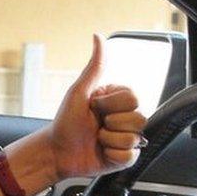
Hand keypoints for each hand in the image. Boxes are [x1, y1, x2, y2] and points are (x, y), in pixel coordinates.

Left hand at [45, 34, 146, 179]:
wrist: (56, 152)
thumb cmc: (64, 121)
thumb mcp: (79, 92)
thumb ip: (95, 67)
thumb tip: (98, 36)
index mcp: (117, 101)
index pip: (133, 99)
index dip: (110, 104)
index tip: (93, 106)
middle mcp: (124, 118)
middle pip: (139, 118)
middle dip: (111, 123)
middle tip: (95, 124)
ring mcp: (126, 138)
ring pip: (134, 138)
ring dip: (109, 139)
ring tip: (96, 139)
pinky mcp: (125, 158)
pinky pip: (130, 156)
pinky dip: (112, 155)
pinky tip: (101, 152)